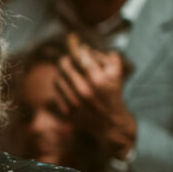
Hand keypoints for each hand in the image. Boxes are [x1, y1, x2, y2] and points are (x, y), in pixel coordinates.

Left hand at [54, 40, 136, 158]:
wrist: (111, 124)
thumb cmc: (113, 94)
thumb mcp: (116, 74)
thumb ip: (105, 57)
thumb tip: (86, 48)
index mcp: (98, 80)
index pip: (81, 56)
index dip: (79, 49)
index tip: (80, 48)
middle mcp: (85, 91)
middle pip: (65, 65)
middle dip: (66, 59)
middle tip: (68, 58)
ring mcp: (75, 103)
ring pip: (58, 78)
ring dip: (61, 72)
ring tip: (66, 72)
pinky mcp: (68, 112)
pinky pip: (56, 92)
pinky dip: (60, 86)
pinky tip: (66, 85)